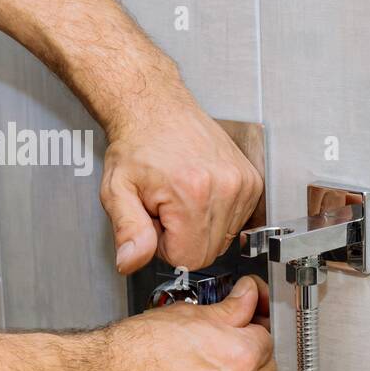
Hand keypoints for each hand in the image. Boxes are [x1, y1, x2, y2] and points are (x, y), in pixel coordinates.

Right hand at [96, 276, 274, 370]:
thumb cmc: (136, 351)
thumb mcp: (189, 314)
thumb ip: (231, 307)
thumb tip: (248, 296)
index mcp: (240, 356)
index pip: (267, 336)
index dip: (254, 325)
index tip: (246, 321)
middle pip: (267, 368)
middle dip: (254, 353)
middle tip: (234, 342)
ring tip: (225, 370)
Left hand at [100, 100, 263, 274]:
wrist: (157, 108)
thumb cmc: (137, 144)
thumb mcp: (117, 190)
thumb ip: (127, 230)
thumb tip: (130, 262)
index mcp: (192, 194)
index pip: (189, 259)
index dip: (166, 247)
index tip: (156, 222)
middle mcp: (225, 188)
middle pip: (210, 252)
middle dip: (184, 238)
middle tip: (167, 208)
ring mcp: (243, 184)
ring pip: (225, 238)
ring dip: (202, 226)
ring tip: (182, 197)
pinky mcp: (252, 181)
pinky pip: (238, 221)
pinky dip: (218, 214)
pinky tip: (201, 192)